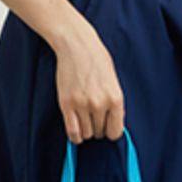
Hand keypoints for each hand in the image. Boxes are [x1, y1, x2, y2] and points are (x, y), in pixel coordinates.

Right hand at [55, 26, 124, 142]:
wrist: (77, 46)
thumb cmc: (97, 60)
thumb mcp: (113, 81)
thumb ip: (115, 103)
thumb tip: (114, 122)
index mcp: (115, 99)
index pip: (115, 132)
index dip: (110, 131)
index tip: (106, 127)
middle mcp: (100, 104)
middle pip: (100, 132)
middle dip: (97, 129)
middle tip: (94, 119)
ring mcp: (82, 105)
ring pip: (86, 134)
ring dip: (86, 131)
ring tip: (85, 119)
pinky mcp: (66, 104)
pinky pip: (72, 131)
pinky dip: (75, 136)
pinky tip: (76, 132)